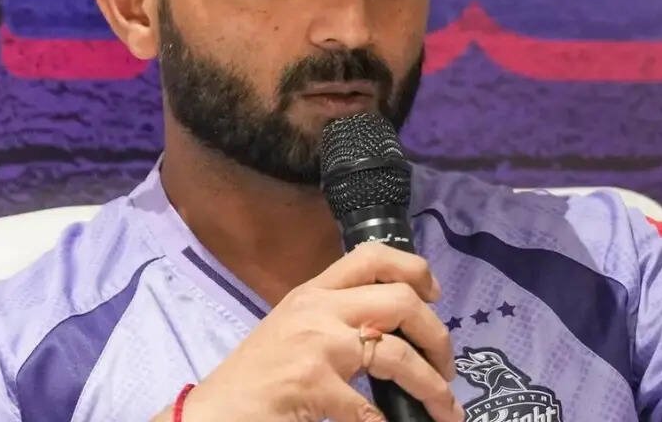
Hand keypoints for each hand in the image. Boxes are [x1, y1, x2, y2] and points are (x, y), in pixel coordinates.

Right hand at [171, 242, 462, 421]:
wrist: (213, 414)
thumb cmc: (255, 379)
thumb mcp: (294, 331)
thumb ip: (336, 320)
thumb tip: (392, 332)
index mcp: (312, 292)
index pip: (372, 255)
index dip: (415, 269)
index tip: (435, 297)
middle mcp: (317, 309)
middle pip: (401, 301)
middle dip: (438, 336)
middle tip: (447, 368)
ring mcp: (316, 344)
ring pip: (398, 355)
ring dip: (432, 387)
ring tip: (445, 409)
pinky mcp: (314, 383)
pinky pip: (372, 408)